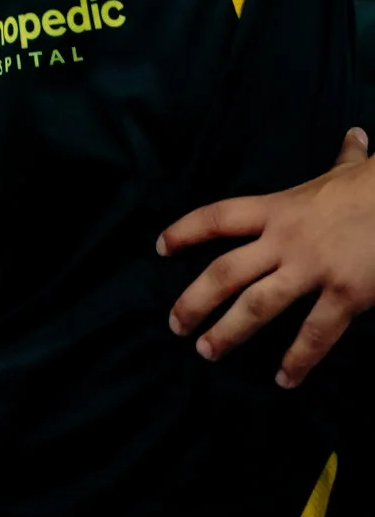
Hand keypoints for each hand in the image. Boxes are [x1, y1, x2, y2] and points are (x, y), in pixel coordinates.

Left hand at [159, 127, 374, 388]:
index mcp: (278, 208)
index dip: (185, 232)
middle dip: (195, 299)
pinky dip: (299, 360)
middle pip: (225, 271)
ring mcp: (313, 268)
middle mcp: (285, 239)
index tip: (160, 248)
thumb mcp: (349, 170)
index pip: (217, 218)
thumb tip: (355, 135)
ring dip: (228, 332)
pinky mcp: (345, 294)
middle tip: (175, 324)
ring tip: (207, 352)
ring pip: (257, 305)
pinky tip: (285, 380)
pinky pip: (315, 334)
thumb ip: (343, 157)